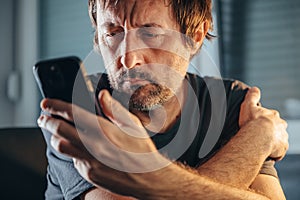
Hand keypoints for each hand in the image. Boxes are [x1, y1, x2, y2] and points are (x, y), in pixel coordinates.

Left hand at [37, 90, 168, 195]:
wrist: (148, 178)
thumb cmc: (142, 150)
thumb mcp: (133, 125)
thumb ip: (114, 109)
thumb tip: (101, 95)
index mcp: (103, 129)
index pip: (72, 114)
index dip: (55, 106)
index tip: (45, 103)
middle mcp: (93, 145)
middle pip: (59, 130)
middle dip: (47, 121)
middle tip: (44, 118)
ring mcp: (90, 161)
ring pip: (61, 146)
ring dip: (56, 137)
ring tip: (57, 133)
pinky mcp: (90, 173)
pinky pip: (74, 160)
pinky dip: (73, 152)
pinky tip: (80, 149)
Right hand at [239, 87, 288, 159]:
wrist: (258, 137)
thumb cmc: (252, 122)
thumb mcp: (249, 105)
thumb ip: (252, 96)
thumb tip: (254, 88)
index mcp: (274, 116)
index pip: (271, 117)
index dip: (264, 120)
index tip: (257, 124)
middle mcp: (281, 126)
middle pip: (277, 128)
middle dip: (271, 131)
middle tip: (259, 135)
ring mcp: (283, 138)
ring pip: (278, 140)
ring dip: (272, 142)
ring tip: (261, 145)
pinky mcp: (282, 149)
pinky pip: (278, 152)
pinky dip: (273, 152)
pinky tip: (264, 153)